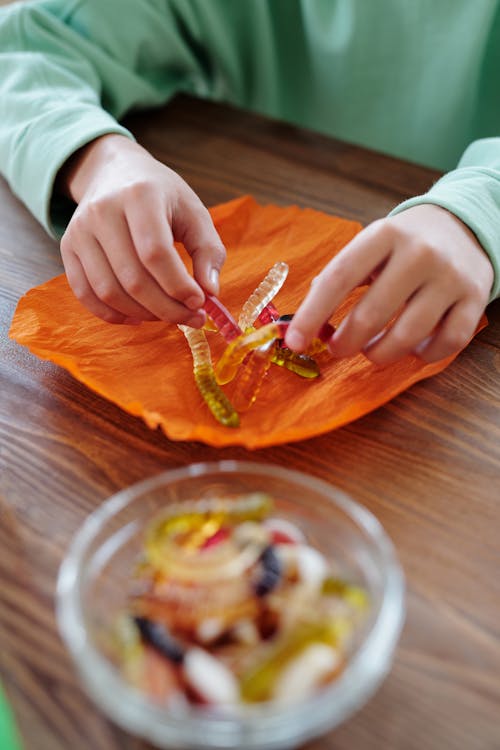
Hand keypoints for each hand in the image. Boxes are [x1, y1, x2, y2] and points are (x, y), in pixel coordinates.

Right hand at [59, 134, 225, 324]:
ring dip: (143, 314)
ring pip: (109, 291)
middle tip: (191, 318)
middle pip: (133, 278)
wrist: (114, 171)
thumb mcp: (194, 212)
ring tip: (168, 315)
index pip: (155, 252)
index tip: (200, 303)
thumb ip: (208, 250)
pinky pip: (85, 293)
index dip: (178, 286)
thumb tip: (210, 291)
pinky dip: (112, 314)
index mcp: (140, 195)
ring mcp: (80, 229)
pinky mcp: (68, 246)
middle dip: (167, 308)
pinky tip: (138, 317)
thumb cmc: (161, 195)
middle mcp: (103, 211)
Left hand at [285, 204, 493, 363]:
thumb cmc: (402, 245)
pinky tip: (413, 349)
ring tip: (372, 351)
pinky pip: (447, 343)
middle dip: (346, 342)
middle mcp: (420, 253)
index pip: (339, 278)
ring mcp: (450, 276)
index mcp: (383, 235)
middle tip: (337, 349)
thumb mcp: (369, 245)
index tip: (295, 341)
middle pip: (372, 314)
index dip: (312, 314)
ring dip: (380, 353)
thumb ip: (338, 277)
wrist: (462, 225)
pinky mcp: (475, 298)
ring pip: (408, 336)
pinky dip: (424, 356)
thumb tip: (305, 323)